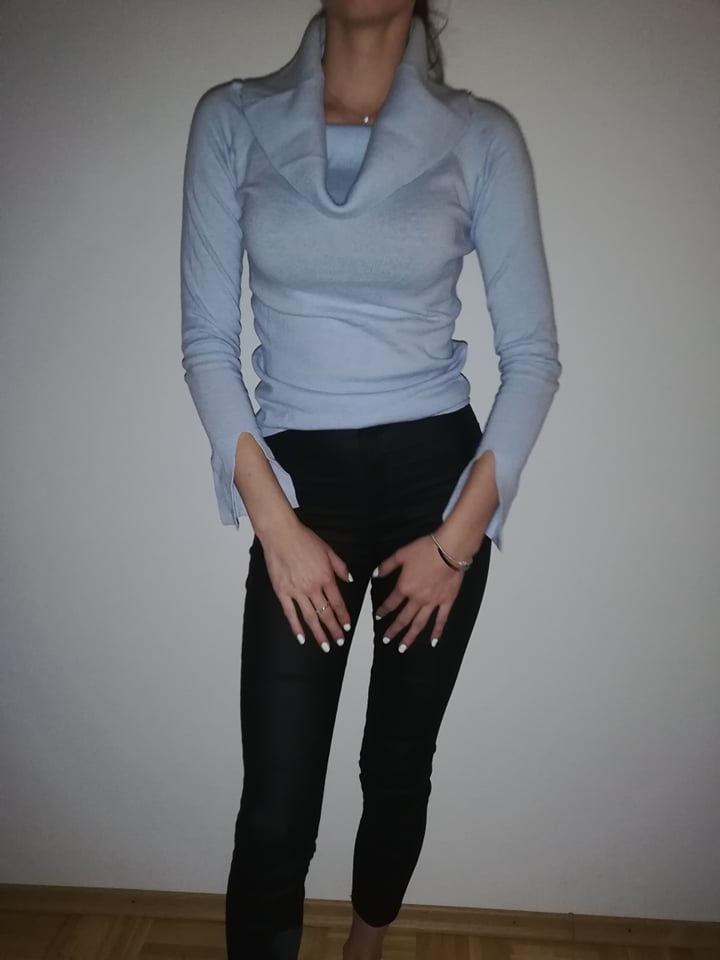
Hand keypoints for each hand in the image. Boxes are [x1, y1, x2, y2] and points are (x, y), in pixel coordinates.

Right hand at [259, 516, 352, 651]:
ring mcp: (296, 591)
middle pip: (326, 613)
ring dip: (319, 633)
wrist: (281, 535)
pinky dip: (296, 627)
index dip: (343, 616)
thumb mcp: (329, 550)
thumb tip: (350, 579)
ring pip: (310, 617)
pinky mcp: (282, 592)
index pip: (337, 602)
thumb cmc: (304, 539)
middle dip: (334, 629)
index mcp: (326, 577)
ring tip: (325, 646)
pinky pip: (290, 613)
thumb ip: (340, 566)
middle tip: (339, 641)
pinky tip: (301, 638)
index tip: (347, 626)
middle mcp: (313, 587)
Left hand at [373, 533, 464, 651]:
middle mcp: (417, 598)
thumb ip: (387, 566)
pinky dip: (437, 632)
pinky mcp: (447, 601)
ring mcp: (433, 602)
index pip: (391, 603)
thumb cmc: (426, 549)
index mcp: (405, 587)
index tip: (378, 617)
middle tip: (386, 640)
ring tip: (402, 647)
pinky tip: (433, 641)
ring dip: (410, 637)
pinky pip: (441, 620)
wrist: (449, 549)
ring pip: (419, 624)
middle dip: (393, 630)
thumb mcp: (401, 554)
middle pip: (403, 618)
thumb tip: (375, 574)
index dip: (383, 611)